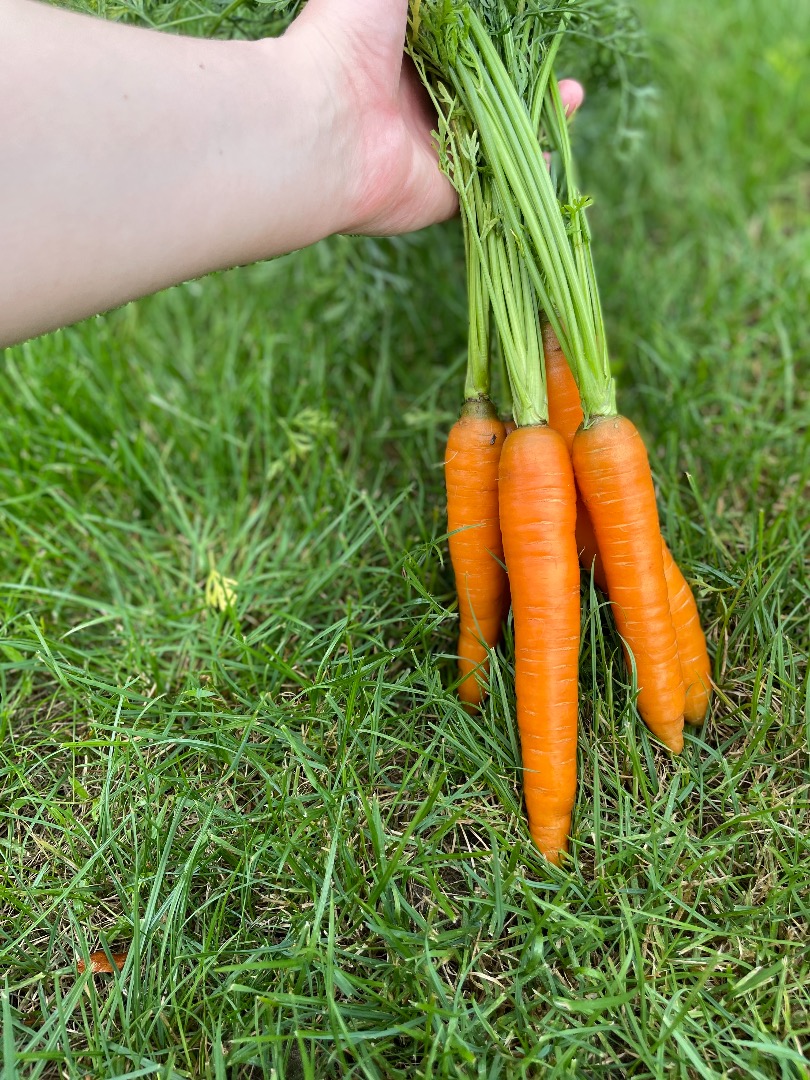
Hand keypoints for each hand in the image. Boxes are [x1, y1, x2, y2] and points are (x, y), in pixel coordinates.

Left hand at [286, 0, 584, 236]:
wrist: (321, 124)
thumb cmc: (343, 40)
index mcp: (402, 58)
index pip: (462, 50)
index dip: (500, 41)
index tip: (534, 28)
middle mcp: (418, 106)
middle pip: (485, 94)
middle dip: (527, 80)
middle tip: (560, 64)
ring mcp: (431, 153)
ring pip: (496, 137)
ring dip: (536, 119)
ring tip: (574, 97)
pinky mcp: (442, 195)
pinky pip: (491, 186)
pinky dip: (523, 174)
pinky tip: (549, 153)